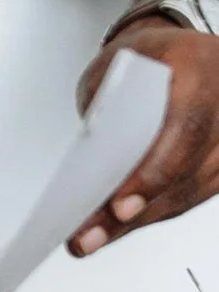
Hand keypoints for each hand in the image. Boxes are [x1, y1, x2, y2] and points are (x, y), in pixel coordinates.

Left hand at [72, 25, 218, 249]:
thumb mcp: (114, 67)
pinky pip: (194, 194)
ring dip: (140, 218)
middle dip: (135, 208)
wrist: (176, 54)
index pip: (185, 130)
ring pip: (191, 190)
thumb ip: (106, 107)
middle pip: (187, 170)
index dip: (152, 174)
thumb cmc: (145, 59)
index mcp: (200, 67)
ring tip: (92, 237)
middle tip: (90, 234)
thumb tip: (94, 163)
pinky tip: (121, 225)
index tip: (119, 206)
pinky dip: (155, 211)